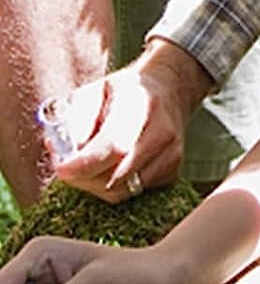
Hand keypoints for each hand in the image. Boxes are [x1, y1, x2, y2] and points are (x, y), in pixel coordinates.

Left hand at [54, 40, 212, 201]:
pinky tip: (109, 168)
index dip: (83, 166)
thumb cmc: (125, 92)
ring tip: (87, 167)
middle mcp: (163, 132)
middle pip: (115, 176)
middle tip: (68, 168)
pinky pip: (133, 193)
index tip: (61, 168)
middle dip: (83, 178)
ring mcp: (172, 154)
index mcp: (142, 105)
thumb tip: (68, 152)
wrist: (169, 91)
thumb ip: (79, 119)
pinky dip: (114, 187)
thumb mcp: (96, 91)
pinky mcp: (174, 171)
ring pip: (122, 191)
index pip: (113, 147)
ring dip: (96, 185)